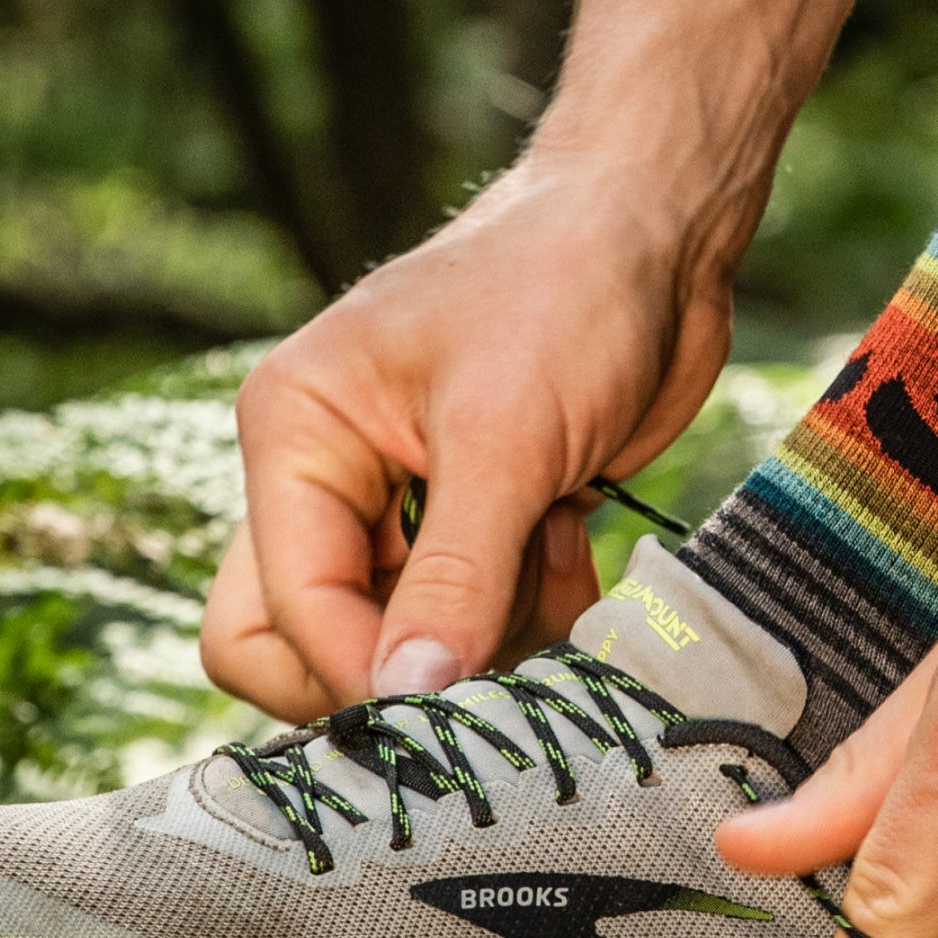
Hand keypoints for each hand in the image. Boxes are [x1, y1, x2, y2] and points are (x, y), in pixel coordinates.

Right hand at [203, 155, 738, 717]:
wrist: (659, 237)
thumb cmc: (566, 292)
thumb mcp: (506, 438)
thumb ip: (456, 577)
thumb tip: (407, 695)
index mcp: (293, 435)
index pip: (278, 609)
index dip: (358, 670)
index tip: (449, 701)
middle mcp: (326, 478)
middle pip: (306, 642)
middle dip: (402, 666)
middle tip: (491, 650)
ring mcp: (399, 509)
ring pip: (406, 645)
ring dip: (492, 633)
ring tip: (554, 551)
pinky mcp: (473, 528)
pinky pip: (477, 623)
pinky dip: (533, 611)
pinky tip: (573, 539)